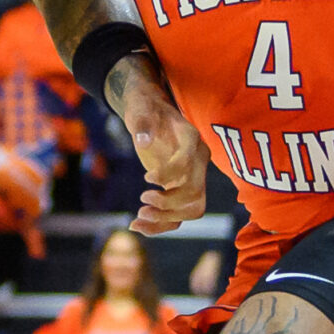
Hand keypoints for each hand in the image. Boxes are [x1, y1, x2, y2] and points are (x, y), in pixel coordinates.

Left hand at [109, 56, 206, 234]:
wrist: (149, 113)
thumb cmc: (144, 108)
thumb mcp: (140, 109)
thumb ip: (142, 123)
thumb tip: (143, 141)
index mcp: (191, 138)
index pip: (187, 162)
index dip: (169, 173)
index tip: (146, 178)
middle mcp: (197, 160)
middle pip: (194, 192)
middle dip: (168, 204)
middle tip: (142, 203)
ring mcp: (191, 176)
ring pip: (191, 209)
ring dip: (166, 220)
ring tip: (138, 219)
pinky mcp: (180, 188)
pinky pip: (178, 214)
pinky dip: (160, 225)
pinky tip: (136, 225)